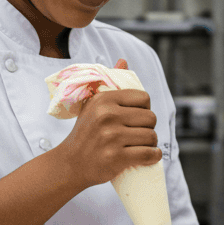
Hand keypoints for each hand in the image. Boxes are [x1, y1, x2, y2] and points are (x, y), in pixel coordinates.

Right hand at [53, 57, 158, 187]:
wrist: (70, 163)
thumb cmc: (85, 133)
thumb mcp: (93, 105)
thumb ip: (110, 82)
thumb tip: (123, 61)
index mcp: (104, 99)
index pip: (144, 98)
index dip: (145, 109)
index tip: (137, 118)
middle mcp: (107, 116)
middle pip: (151, 118)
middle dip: (149, 127)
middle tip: (140, 133)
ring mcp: (112, 137)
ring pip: (151, 137)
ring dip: (151, 143)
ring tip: (141, 145)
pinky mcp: (116, 157)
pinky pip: (148, 154)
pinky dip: (153, 156)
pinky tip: (150, 156)